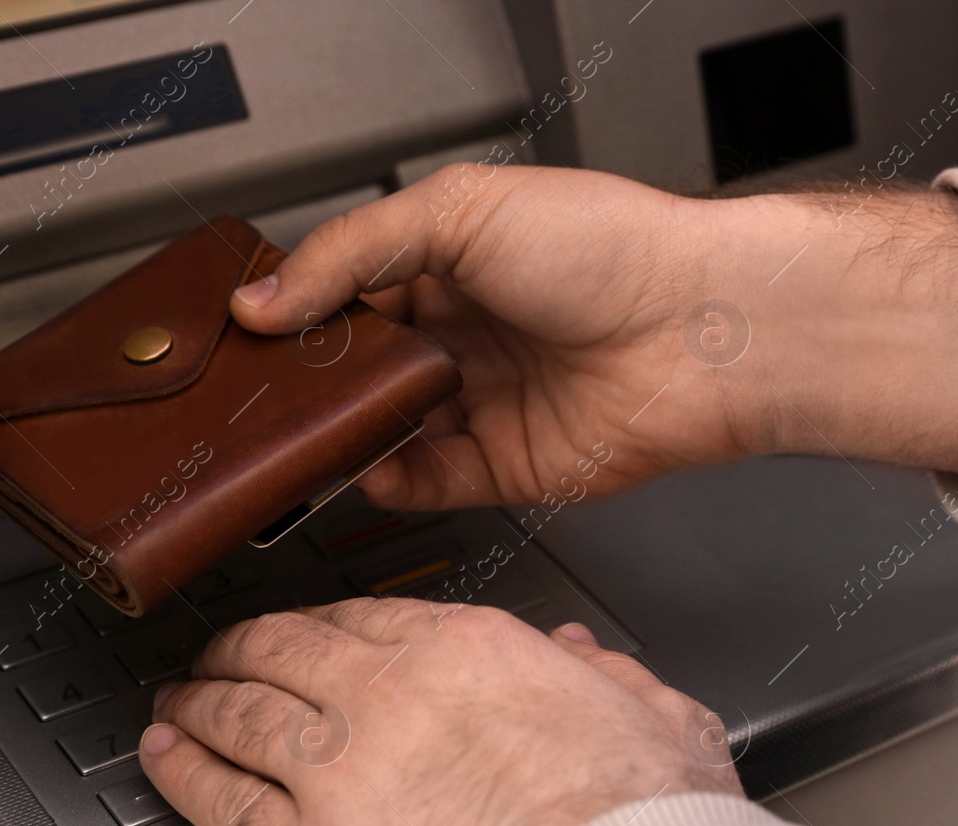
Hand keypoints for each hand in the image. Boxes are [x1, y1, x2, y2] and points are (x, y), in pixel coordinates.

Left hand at [138, 600, 741, 825]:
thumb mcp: (658, 718)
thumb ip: (605, 675)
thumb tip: (577, 654)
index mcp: (470, 653)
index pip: (370, 616)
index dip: (326, 623)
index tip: (313, 632)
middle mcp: (390, 699)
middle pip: (287, 652)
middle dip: (244, 647)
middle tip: (222, 651)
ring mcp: (341, 779)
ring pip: (242, 717)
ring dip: (200, 702)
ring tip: (178, 699)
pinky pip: (225, 806)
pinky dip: (184, 774)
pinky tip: (164, 758)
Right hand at [229, 165, 957, 509]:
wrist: (704, 327)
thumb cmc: (612, 248)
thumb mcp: (458, 211)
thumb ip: (350, 251)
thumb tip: (266, 297)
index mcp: (456, 261)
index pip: (355, 292)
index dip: (304, 314)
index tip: (253, 334)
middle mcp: (472, 333)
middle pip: (369, 368)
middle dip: (318, 383)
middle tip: (265, 394)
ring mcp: (490, 401)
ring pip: (394, 431)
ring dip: (348, 438)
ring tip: (301, 438)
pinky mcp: (512, 465)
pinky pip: (435, 483)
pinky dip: (395, 483)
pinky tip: (367, 471)